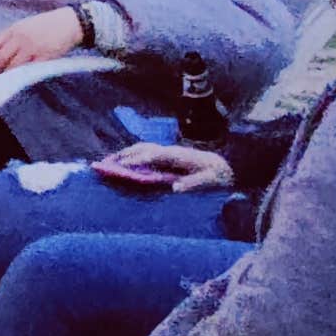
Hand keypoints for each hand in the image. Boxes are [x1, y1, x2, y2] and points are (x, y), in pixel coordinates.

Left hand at [0, 9, 92, 79]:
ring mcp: (33, 48)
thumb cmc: (48, 24)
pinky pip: (31, 70)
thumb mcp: (26, 25)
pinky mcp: (45, 57)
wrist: (71, 22)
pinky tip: (16, 85)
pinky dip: (22, 78)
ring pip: (13, 67)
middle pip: (0, 58)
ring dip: (3, 78)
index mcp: (14, 30)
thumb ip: (13, 38)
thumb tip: (0, 52)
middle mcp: (20, 39)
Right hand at [94, 141, 234, 192]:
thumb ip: (192, 184)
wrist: (230, 165)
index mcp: (177, 156)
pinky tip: (126, 161)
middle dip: (124, 154)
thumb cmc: (218, 175)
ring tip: (109, 161)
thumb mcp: (209, 181)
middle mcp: (170, 151)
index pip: (153, 155)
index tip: (122, 166)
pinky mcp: (169, 156)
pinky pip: (146, 152)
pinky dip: (133, 155)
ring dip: (125, 153)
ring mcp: (169, 152)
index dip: (137, 159)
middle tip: (105, 163)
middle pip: (143, 148)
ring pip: (143, 148)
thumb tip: (175, 187)